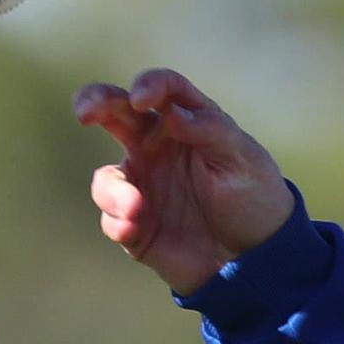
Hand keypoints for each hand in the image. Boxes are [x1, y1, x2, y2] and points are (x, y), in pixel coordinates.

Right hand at [75, 68, 293, 293]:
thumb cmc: (255, 198)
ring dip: (114, 191)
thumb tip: (170, 113)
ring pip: (108, 178)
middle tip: (85, 112)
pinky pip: (111, 218)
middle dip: (94, 103)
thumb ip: (210, 130)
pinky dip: (117, 222)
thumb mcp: (243, 160)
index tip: (142, 98)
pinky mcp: (134, 223)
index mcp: (186, 123)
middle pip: (115, 113)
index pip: (163, 89)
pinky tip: (133, 231)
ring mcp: (142, 184)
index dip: (149, 85)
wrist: (257, 258)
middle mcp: (156, 146)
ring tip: (135, 208)